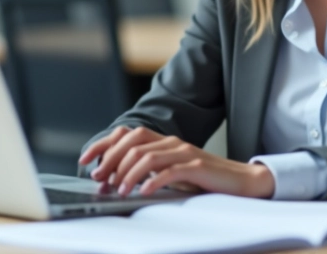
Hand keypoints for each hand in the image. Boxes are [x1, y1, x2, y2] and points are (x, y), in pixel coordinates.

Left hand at [78, 126, 275, 197]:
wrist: (240, 180)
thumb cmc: (204, 179)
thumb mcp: (171, 172)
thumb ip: (150, 170)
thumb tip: (116, 181)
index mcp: (163, 140)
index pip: (127, 135)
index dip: (103, 144)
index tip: (86, 159)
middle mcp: (171, 141)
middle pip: (132, 143)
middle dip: (111, 161)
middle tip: (100, 179)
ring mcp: (184, 152)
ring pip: (147, 157)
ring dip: (128, 175)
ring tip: (120, 191)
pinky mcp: (196, 165)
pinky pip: (169, 171)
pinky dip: (152, 182)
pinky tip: (144, 192)